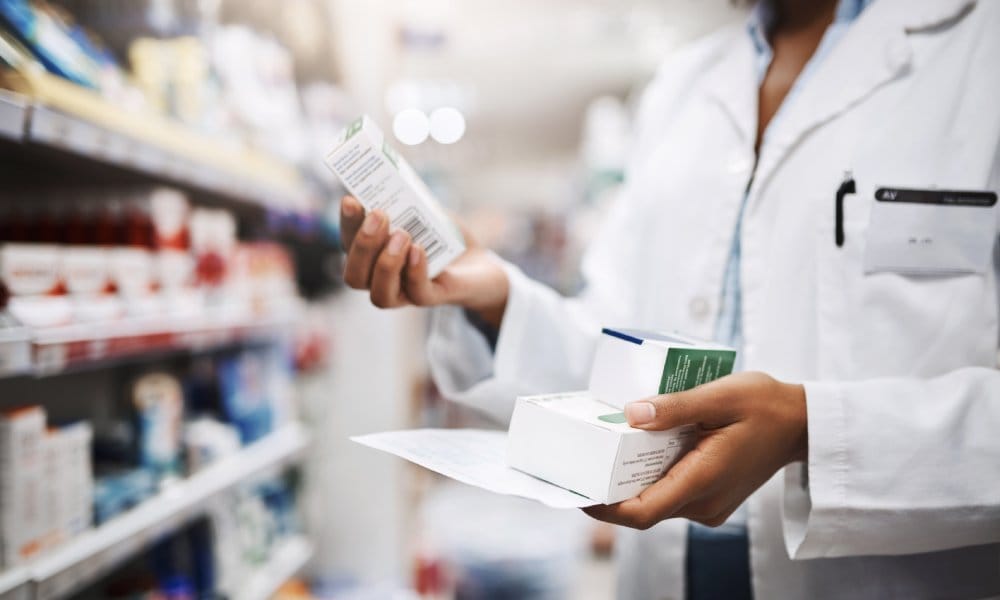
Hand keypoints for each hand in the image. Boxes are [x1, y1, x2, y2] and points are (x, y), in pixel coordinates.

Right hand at [340, 196, 509, 327]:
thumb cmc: (444, 237)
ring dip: (385, 264)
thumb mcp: (424, 213)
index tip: (351, 200)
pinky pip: (418, 293)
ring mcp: (406, 293)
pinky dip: (415, 270)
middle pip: (354, 277)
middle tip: (379, 215)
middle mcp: (382, 279)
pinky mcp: (434, 297)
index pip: (348, 245)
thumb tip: (395, 180)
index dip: (346, 224)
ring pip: (380, 295)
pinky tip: (418, 249)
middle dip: (363, 245)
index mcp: (373, 256)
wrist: (479, 264)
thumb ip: (408, 201)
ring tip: (402, 235)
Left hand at [584, 372, 806, 528]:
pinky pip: (671, 493)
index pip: (643, 512)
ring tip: (605, 450)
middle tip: (581, 462)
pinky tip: (640, 449)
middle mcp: (704, 502)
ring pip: (657, 501)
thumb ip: (675, 406)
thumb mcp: (720, 395)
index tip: (577, 492)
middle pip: (644, 508)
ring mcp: (709, 505)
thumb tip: (631, 414)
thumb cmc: (764, 404)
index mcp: (704, 479)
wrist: (801, 423)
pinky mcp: (711, 498)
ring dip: (631, 481)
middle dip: (610, 490)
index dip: (605, 508)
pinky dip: (651, 477)